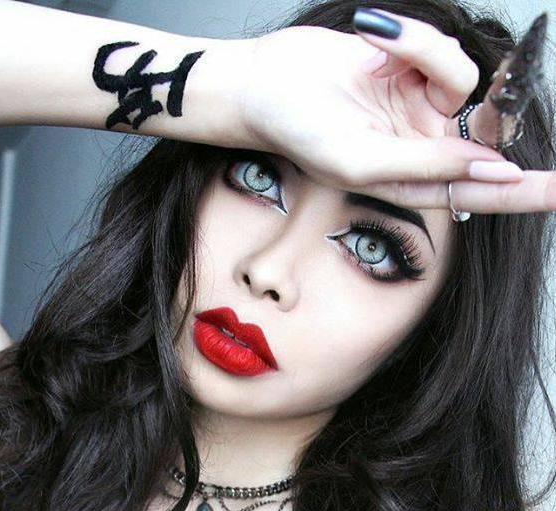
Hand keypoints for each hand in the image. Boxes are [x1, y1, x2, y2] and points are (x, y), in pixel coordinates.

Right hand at [237, 12, 555, 214]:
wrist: (264, 80)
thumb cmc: (297, 130)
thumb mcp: (360, 159)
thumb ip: (425, 167)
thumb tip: (489, 169)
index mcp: (411, 184)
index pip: (478, 193)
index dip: (522, 193)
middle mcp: (421, 148)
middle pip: (486, 139)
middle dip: (495, 116)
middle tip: (500, 95)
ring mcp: (419, 107)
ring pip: (464, 81)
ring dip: (429, 58)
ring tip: (380, 53)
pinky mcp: (413, 67)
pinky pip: (440, 50)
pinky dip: (414, 41)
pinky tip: (377, 42)